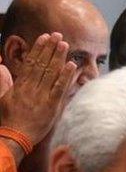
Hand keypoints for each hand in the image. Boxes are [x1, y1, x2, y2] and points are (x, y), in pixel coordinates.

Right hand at [0, 33, 76, 147]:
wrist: (14, 137)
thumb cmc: (8, 119)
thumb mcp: (1, 98)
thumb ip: (2, 82)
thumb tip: (1, 67)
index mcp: (20, 85)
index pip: (30, 62)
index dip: (38, 48)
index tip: (44, 37)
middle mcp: (31, 88)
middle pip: (42, 64)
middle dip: (50, 48)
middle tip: (58, 35)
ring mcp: (41, 97)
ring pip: (50, 73)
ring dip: (58, 57)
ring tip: (64, 44)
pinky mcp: (51, 107)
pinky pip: (59, 89)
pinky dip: (65, 76)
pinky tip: (72, 66)